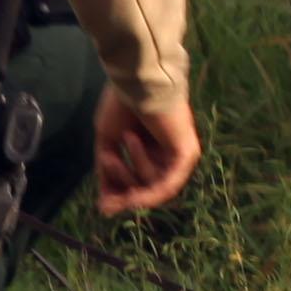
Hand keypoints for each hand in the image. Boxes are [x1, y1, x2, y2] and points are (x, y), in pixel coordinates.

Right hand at [90, 85, 201, 217]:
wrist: (137, 81)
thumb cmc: (123, 104)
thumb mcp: (108, 143)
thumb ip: (107, 174)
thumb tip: (103, 209)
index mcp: (152, 147)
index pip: (137, 181)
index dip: (120, 194)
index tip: (103, 203)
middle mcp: (169, 153)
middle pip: (145, 187)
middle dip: (122, 184)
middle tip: (106, 169)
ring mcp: (180, 155)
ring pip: (153, 185)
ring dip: (129, 173)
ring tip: (116, 151)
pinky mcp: (187, 154)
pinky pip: (168, 185)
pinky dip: (149, 194)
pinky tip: (133, 198)